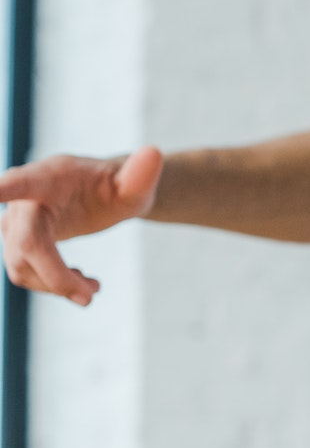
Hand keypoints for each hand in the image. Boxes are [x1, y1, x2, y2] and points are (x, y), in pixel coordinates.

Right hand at [0, 147, 163, 303]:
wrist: (105, 193)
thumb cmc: (117, 185)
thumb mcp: (135, 183)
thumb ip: (141, 173)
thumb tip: (154, 151)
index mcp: (47, 178)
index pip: (17, 184)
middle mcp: (24, 200)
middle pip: (25, 243)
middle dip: (55, 275)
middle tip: (91, 297)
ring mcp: (17, 222)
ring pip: (20, 265)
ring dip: (56, 284)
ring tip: (93, 288)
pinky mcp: (19, 242)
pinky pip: (25, 273)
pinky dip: (53, 285)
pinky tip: (81, 283)